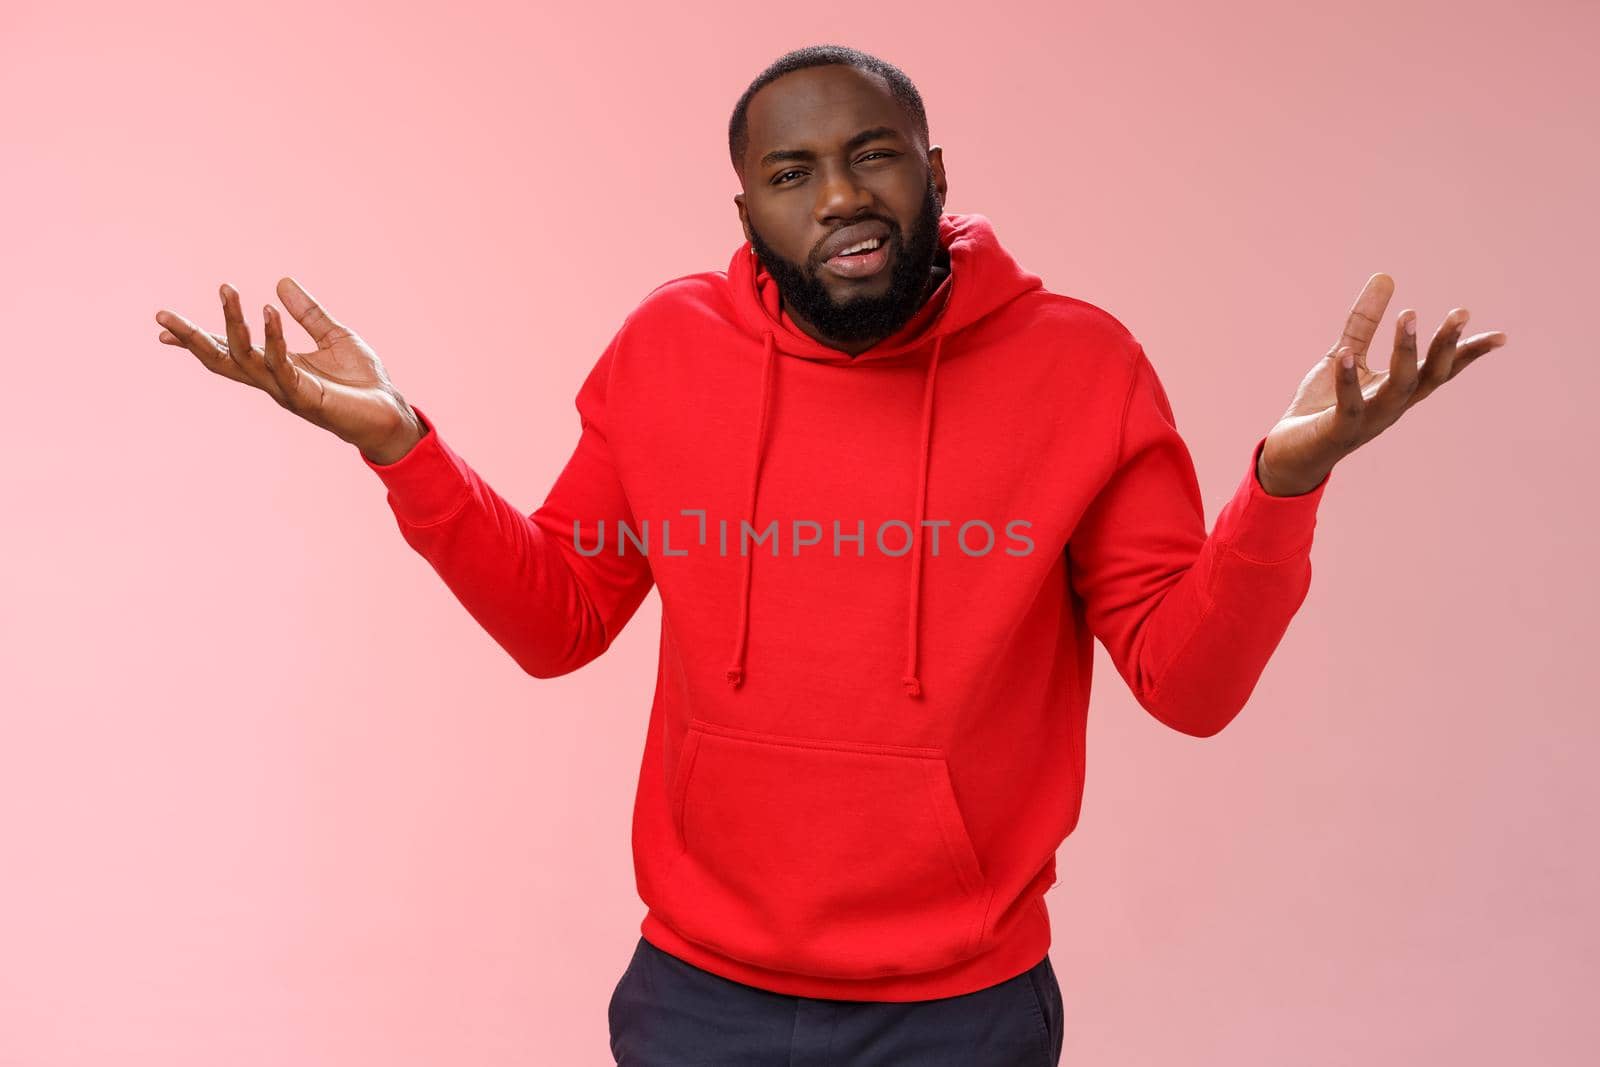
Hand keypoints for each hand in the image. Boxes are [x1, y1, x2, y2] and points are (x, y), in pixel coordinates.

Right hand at [154, 278, 424, 463]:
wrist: (391, 413)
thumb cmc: (363, 382)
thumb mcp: (333, 336)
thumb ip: (307, 313)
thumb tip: (281, 282)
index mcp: (275, 367)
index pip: (227, 353)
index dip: (196, 341)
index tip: (163, 327)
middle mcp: (273, 381)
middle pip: (222, 360)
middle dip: (192, 339)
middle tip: (163, 315)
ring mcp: (287, 391)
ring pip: (246, 359)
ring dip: (234, 324)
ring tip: (228, 290)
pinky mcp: (307, 397)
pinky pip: (282, 364)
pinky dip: (274, 337)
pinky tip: (268, 311)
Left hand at [1257, 272, 1509, 495]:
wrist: (1290, 454)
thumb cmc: (1323, 406)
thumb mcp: (1346, 356)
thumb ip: (1363, 322)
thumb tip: (1385, 276)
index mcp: (1397, 390)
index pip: (1440, 370)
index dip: (1468, 354)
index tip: (1500, 336)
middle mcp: (1391, 406)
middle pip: (1429, 376)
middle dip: (1446, 345)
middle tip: (1461, 312)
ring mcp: (1368, 420)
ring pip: (1398, 387)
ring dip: (1405, 351)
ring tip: (1408, 314)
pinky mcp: (1339, 430)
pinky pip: (1349, 405)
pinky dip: (1348, 380)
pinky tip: (1345, 353)